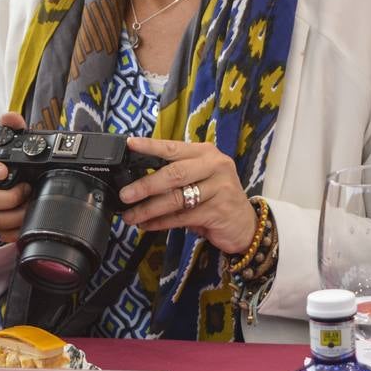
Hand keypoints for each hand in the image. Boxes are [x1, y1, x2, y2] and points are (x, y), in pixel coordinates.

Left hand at [118, 137, 257, 254]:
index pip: (173, 147)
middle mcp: (215, 165)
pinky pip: (182, 217)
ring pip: (176, 198)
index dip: (150, 146)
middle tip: (125, 194)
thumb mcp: (200, 178)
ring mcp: (219, 188)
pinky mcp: (218, 211)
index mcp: (206, 153)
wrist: (246, 224)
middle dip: (146, 185)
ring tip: (130, 216)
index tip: (130, 144)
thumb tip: (138, 180)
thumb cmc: (217, 197)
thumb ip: (176, 175)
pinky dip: (161, 222)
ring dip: (149, 209)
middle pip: (174, 173)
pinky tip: (147, 225)